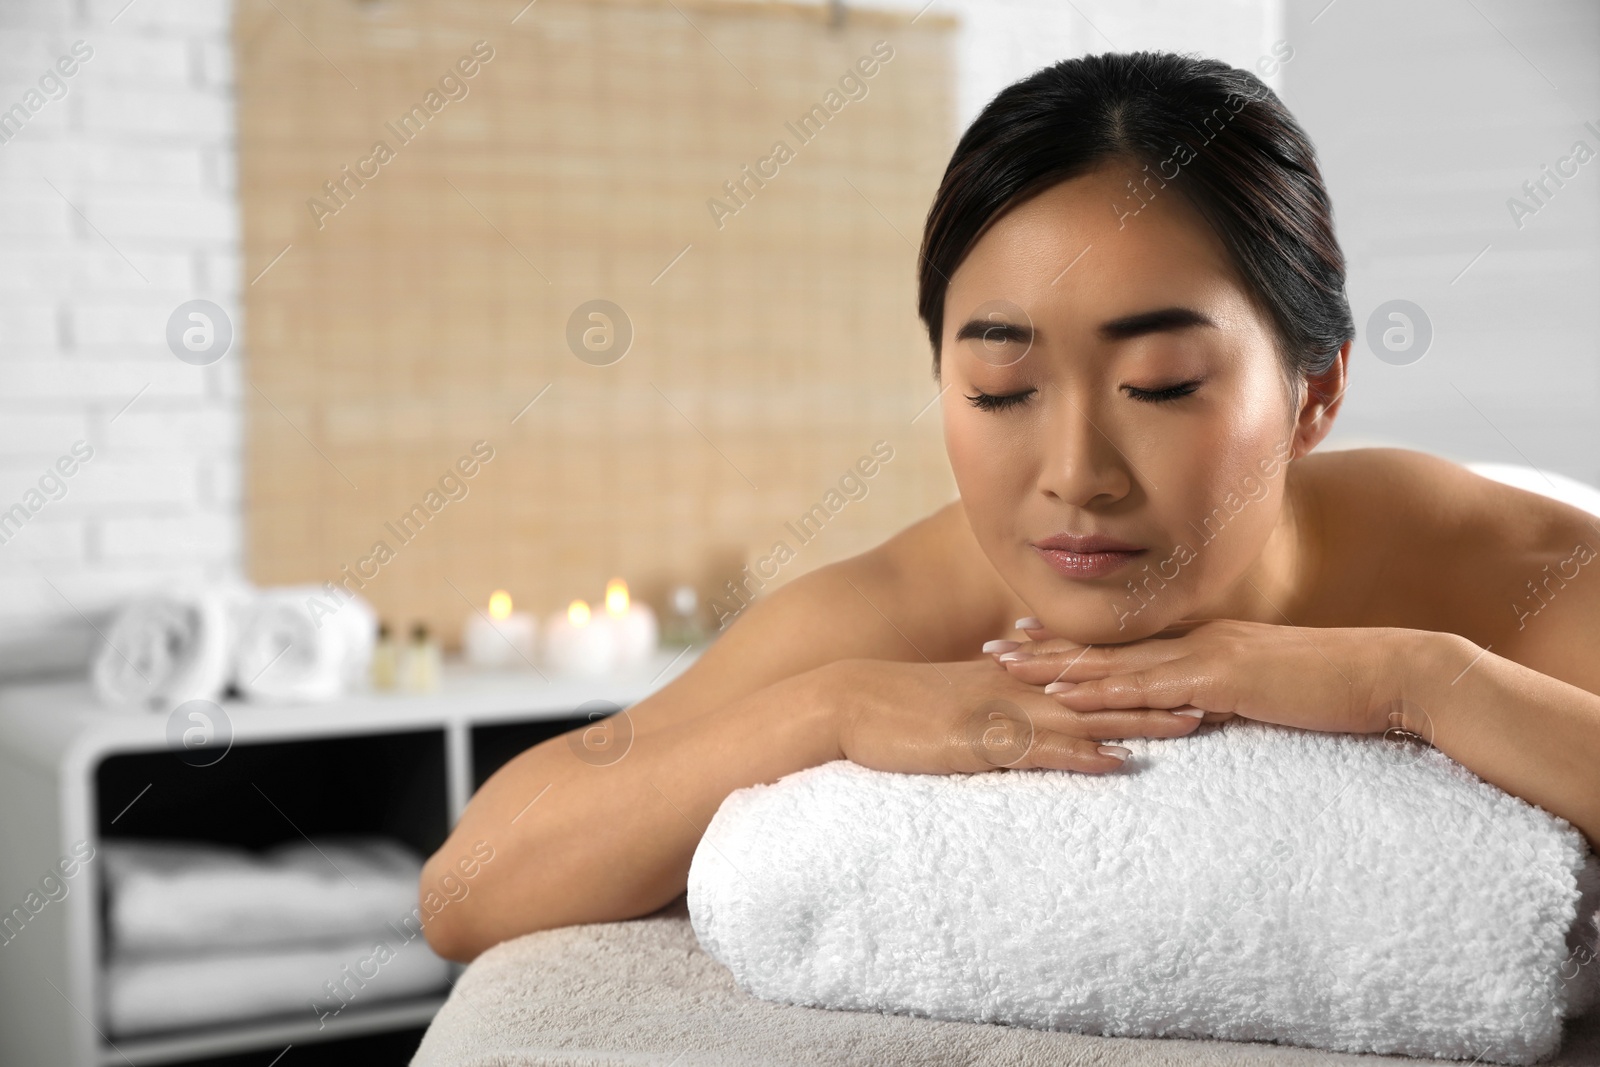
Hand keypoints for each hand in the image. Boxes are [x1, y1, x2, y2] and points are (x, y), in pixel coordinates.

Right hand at [822, 656, 1205, 775]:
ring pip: (1086, 714)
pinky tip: (1118, 762)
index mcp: (1010, 675)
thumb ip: (989, 697)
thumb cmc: (892, 705)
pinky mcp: (980, 742)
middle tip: (1218, 687)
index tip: (1186, 667)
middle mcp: (1015, 686)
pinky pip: (1040, 750)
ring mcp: (1000, 712)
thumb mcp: (950, 694)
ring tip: (1194, 722)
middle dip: (1160, 688)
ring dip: (1140, 718)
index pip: (1089, 668)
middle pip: (1103, 686)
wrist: (846, 703)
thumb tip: (1022, 700)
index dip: (1140, 668)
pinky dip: (1082, 755)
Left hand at [986, 617, 1411, 736]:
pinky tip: (1063, 694)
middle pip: (1108, 647)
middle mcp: (1197, 641)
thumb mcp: (1272, 690)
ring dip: (1056, 665)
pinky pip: (1147, 688)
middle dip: (1047, 647)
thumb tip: (1201, 714)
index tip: (1030, 639)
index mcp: (1208, 643)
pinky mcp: (1221, 680)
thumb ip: (1232, 697)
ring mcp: (1206, 656)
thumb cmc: (1338, 689)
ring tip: (1006, 666)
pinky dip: (1101, 690)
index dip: (1077, 642)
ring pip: (1115, 663)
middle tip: (993, 646)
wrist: (1390, 675)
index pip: (1129, 645)